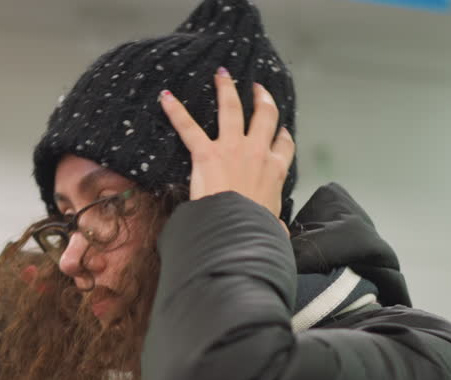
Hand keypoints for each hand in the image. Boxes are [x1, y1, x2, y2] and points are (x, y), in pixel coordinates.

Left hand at [159, 68, 294, 230]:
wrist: (237, 229)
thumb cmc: (254, 229)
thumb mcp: (272, 225)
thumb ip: (274, 223)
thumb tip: (276, 233)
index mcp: (275, 171)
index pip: (283, 146)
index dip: (282, 135)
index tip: (282, 130)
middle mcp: (258, 152)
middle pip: (265, 117)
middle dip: (262, 100)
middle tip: (258, 89)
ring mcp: (233, 148)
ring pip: (232, 109)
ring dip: (226, 90)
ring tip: (222, 75)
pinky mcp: (207, 153)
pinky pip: (189, 127)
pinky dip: (176, 112)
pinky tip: (166, 97)